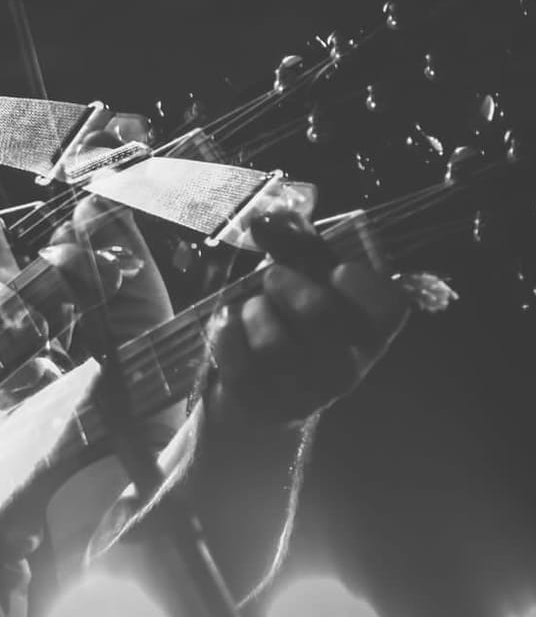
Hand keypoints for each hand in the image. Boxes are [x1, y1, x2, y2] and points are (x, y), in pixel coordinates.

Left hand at [207, 209, 409, 428]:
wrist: (259, 400)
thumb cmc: (289, 330)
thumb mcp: (305, 289)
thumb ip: (298, 249)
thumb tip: (270, 216)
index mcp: (367, 337)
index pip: (390, 307)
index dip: (361, 281)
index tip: (336, 271)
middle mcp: (344, 368)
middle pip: (318, 313)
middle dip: (285, 282)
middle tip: (272, 278)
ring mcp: (302, 392)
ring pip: (272, 341)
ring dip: (254, 311)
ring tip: (253, 309)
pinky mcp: (259, 401)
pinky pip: (235, 353)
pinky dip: (226, 330)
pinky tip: (232, 326)